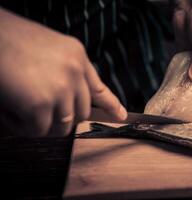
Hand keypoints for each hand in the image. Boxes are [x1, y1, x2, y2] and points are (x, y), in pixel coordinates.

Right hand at [0, 8, 126, 136]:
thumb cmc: (10, 40)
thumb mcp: (49, 50)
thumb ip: (65, 72)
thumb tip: (69, 99)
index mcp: (77, 56)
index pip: (99, 88)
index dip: (111, 105)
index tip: (120, 115)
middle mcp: (74, 72)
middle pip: (81, 113)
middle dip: (62, 118)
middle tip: (41, 113)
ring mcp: (60, 88)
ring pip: (62, 126)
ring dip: (42, 124)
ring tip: (21, 108)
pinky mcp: (41, 104)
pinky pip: (38, 130)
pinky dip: (23, 126)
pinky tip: (11, 110)